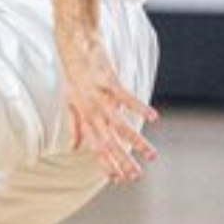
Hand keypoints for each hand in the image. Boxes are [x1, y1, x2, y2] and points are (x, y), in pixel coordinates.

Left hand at [58, 31, 157, 182]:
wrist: (73, 43)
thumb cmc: (73, 73)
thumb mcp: (69, 101)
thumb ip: (74, 125)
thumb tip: (74, 147)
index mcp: (84, 116)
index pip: (96, 146)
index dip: (106, 163)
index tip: (118, 179)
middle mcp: (91, 110)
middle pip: (108, 140)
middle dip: (122, 160)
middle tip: (136, 177)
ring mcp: (99, 96)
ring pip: (119, 124)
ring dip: (135, 140)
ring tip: (151, 155)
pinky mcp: (108, 81)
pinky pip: (125, 97)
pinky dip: (139, 107)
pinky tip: (154, 118)